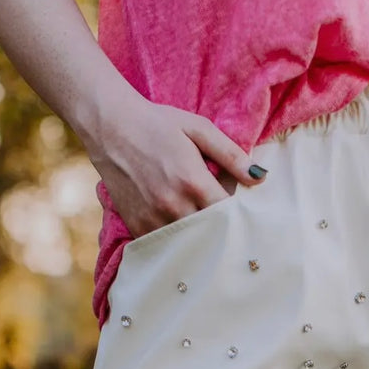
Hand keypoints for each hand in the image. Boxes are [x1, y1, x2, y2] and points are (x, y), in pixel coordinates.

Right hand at [85, 91, 267, 237]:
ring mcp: (154, 218)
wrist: (109, 127)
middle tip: (230, 228)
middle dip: (222, 230)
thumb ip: (230, 154)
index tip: (244, 213)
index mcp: (193, 181)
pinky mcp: (137, 226)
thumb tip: (260, 178)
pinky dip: (177, 240)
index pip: (229, 214)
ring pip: (189, 243)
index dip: (239, 215)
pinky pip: (166, 244)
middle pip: (211, 233)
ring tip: (207, 229)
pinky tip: (182, 229)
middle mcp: (174, 205)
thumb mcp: (198, 129)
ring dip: (201, 238)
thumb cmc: (157, 123)